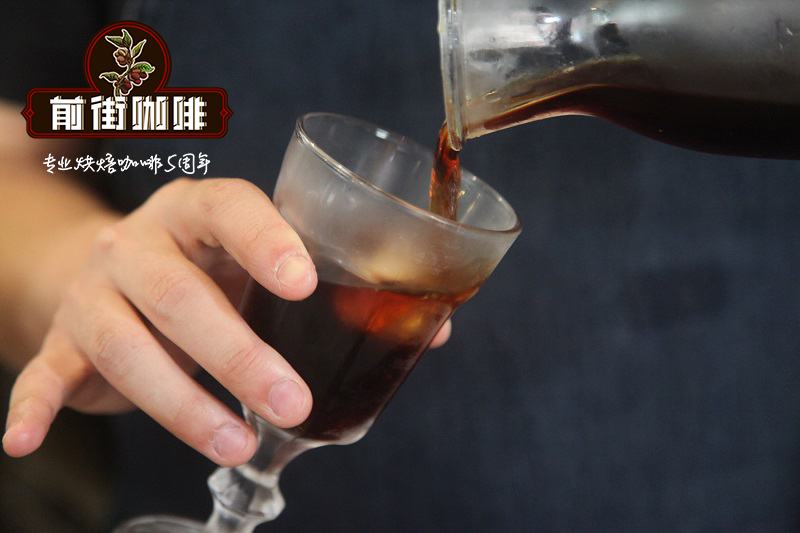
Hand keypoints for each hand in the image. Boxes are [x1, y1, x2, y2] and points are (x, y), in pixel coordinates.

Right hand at [2, 177, 451, 465]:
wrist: (115, 267)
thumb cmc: (211, 268)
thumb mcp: (265, 267)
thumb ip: (338, 295)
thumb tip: (433, 330)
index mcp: (200, 212)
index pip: (231, 207)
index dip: (266, 240)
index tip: (305, 285)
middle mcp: (141, 243)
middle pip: (180, 293)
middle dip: (237, 353)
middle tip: (291, 400)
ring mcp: (96, 290)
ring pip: (126, 342)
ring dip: (179, 400)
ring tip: (234, 443)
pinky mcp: (62, 337)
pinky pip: (43, 370)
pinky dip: (35, 404)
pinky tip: (27, 440)